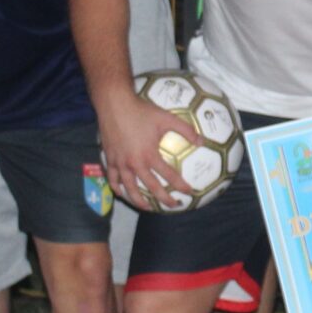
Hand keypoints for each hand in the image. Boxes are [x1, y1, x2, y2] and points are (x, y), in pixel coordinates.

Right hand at [95, 90, 201, 209]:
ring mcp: (120, 163)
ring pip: (129, 189)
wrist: (115, 104)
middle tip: (174, 205)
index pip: (169, 176)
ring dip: (139, 201)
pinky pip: (113, 179)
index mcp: (149, 155)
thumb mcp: (167, 118)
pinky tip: (123, 193)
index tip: (190, 192)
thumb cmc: (141, 110)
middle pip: (151, 188)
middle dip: (164, 199)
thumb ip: (186, 130)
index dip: (180, 185)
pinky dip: (118, 188)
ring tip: (147, 208)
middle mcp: (135, 163)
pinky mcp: (109, 159)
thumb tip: (202, 141)